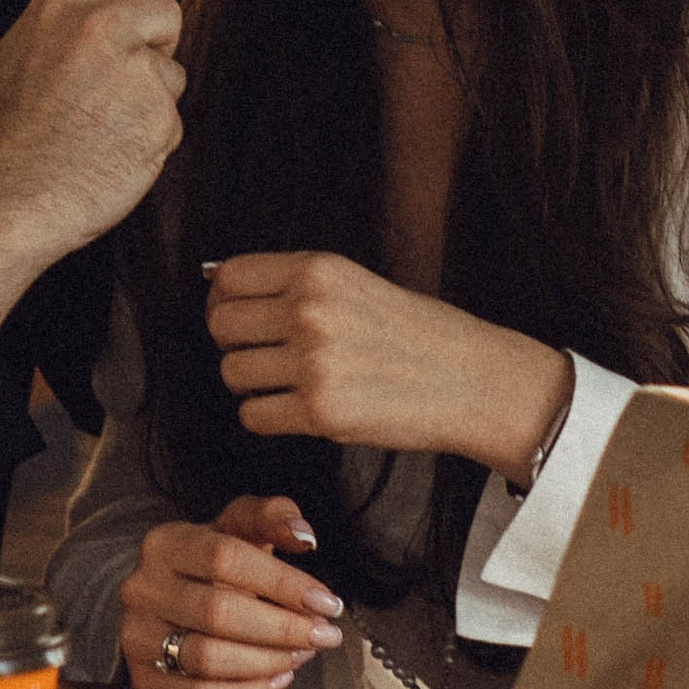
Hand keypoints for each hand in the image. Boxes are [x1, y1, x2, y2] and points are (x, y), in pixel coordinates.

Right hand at [0, 0, 182, 328]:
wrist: (16, 197)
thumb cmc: (15, 128)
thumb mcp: (22, 46)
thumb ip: (62, 5)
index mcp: (62, 7)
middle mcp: (101, 31)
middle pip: (165, 10)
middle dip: (157, 38)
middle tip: (126, 69)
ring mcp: (135, 75)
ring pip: (170, 68)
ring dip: (151, 92)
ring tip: (106, 119)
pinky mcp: (159, 118)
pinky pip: (170, 114)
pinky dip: (150, 131)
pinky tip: (115, 146)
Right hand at [117, 496, 345, 688]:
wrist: (165, 602)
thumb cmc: (209, 566)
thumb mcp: (236, 529)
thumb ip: (272, 517)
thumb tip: (302, 536)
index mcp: (166, 543)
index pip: (225, 558)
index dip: (282, 582)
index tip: (325, 602)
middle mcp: (143, 589)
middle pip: (218, 612)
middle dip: (283, 628)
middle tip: (323, 635)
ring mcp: (138, 637)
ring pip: (208, 659)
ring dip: (268, 661)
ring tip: (300, 654)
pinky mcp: (144, 681)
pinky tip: (276, 678)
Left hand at [207, 252, 570, 483]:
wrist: (472, 379)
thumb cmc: (417, 333)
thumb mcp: (355, 283)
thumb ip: (293, 283)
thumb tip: (215, 282)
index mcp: (319, 270)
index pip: (228, 278)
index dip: (224, 301)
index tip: (239, 318)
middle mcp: (311, 309)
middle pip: (221, 326)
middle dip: (236, 344)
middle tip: (268, 356)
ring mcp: (314, 361)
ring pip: (232, 373)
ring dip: (253, 384)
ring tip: (291, 384)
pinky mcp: (320, 411)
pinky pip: (253, 416)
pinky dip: (268, 417)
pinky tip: (300, 409)